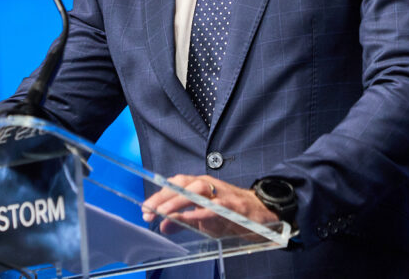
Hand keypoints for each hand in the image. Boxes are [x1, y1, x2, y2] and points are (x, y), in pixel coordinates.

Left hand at [141, 174, 279, 236]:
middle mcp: (210, 185)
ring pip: (197, 189)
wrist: (264, 213)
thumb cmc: (232, 213)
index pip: (175, 184)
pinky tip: (188, 217)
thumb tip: (162, 225)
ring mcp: (222, 194)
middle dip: (163, 196)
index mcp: (201, 185)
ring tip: (163, 212)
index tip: (145, 208)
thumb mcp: (204, 218)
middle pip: (182, 183)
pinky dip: (200, 212)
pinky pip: (215, 207)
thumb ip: (183, 220)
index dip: (159, 194)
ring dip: (177, 200)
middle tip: (148, 211)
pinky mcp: (234, 206)